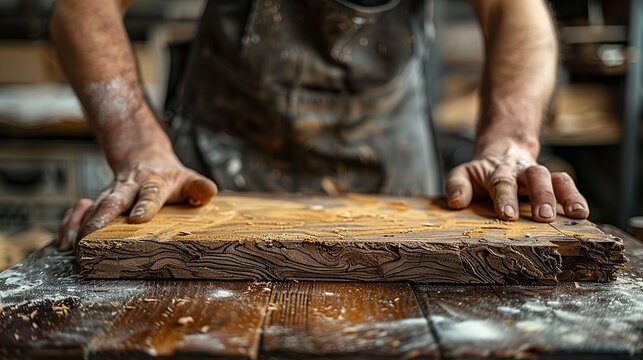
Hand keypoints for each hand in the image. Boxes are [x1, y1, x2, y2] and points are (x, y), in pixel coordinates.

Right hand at [55, 146, 216, 250]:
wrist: (146, 158)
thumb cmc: (172, 178)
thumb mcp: (189, 179)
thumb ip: (199, 188)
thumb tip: (208, 192)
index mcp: (154, 183)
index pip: (151, 194)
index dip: (145, 205)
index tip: (139, 219)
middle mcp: (129, 187)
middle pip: (113, 200)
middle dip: (101, 218)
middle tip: (91, 239)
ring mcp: (111, 194)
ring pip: (93, 207)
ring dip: (81, 225)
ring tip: (74, 248)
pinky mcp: (98, 201)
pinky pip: (80, 211)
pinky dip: (69, 224)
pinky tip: (64, 242)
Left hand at [445, 139, 588, 221]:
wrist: (503, 153)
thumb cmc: (482, 173)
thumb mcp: (463, 174)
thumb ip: (457, 185)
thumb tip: (456, 201)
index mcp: (497, 172)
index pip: (501, 182)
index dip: (505, 197)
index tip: (507, 214)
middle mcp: (522, 172)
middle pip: (535, 176)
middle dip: (541, 195)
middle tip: (543, 215)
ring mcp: (540, 176)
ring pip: (557, 178)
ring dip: (566, 195)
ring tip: (575, 214)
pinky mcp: (553, 182)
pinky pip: (567, 185)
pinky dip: (576, 197)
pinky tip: (582, 213)